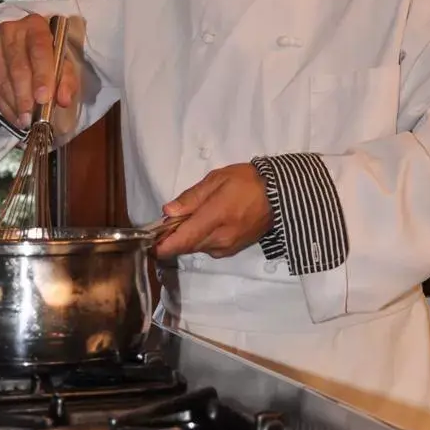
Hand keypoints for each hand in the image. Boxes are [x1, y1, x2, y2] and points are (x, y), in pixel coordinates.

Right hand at [0, 14, 79, 130]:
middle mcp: (10, 30)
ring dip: (14, 105)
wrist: (16, 48)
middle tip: (32, 118)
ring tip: (25, 121)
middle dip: (26, 97)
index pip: (39, 49)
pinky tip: (13, 115)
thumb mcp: (61, 63)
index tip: (44, 99)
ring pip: (2, 80)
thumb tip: (63, 99)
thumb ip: (66, 80)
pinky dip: (2, 105)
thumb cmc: (44, 57)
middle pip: (18, 68)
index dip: (42, 76)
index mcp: (35, 26)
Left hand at [154, 164, 272, 260]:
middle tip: (168, 223)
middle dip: (174, 238)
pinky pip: (210, 248)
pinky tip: (207, 224)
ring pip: (198, 248)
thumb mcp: (216, 180)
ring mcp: (228, 247)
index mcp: (213, 219)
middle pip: (186, 246)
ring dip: (189, 238)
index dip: (162, 246)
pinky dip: (202, 239)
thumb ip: (191, 198)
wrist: (280, 194)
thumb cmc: (246, 181)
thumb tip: (167, 212)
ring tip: (190, 220)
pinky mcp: (234, 249)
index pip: (181, 241)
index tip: (149, 244)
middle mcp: (219, 239)